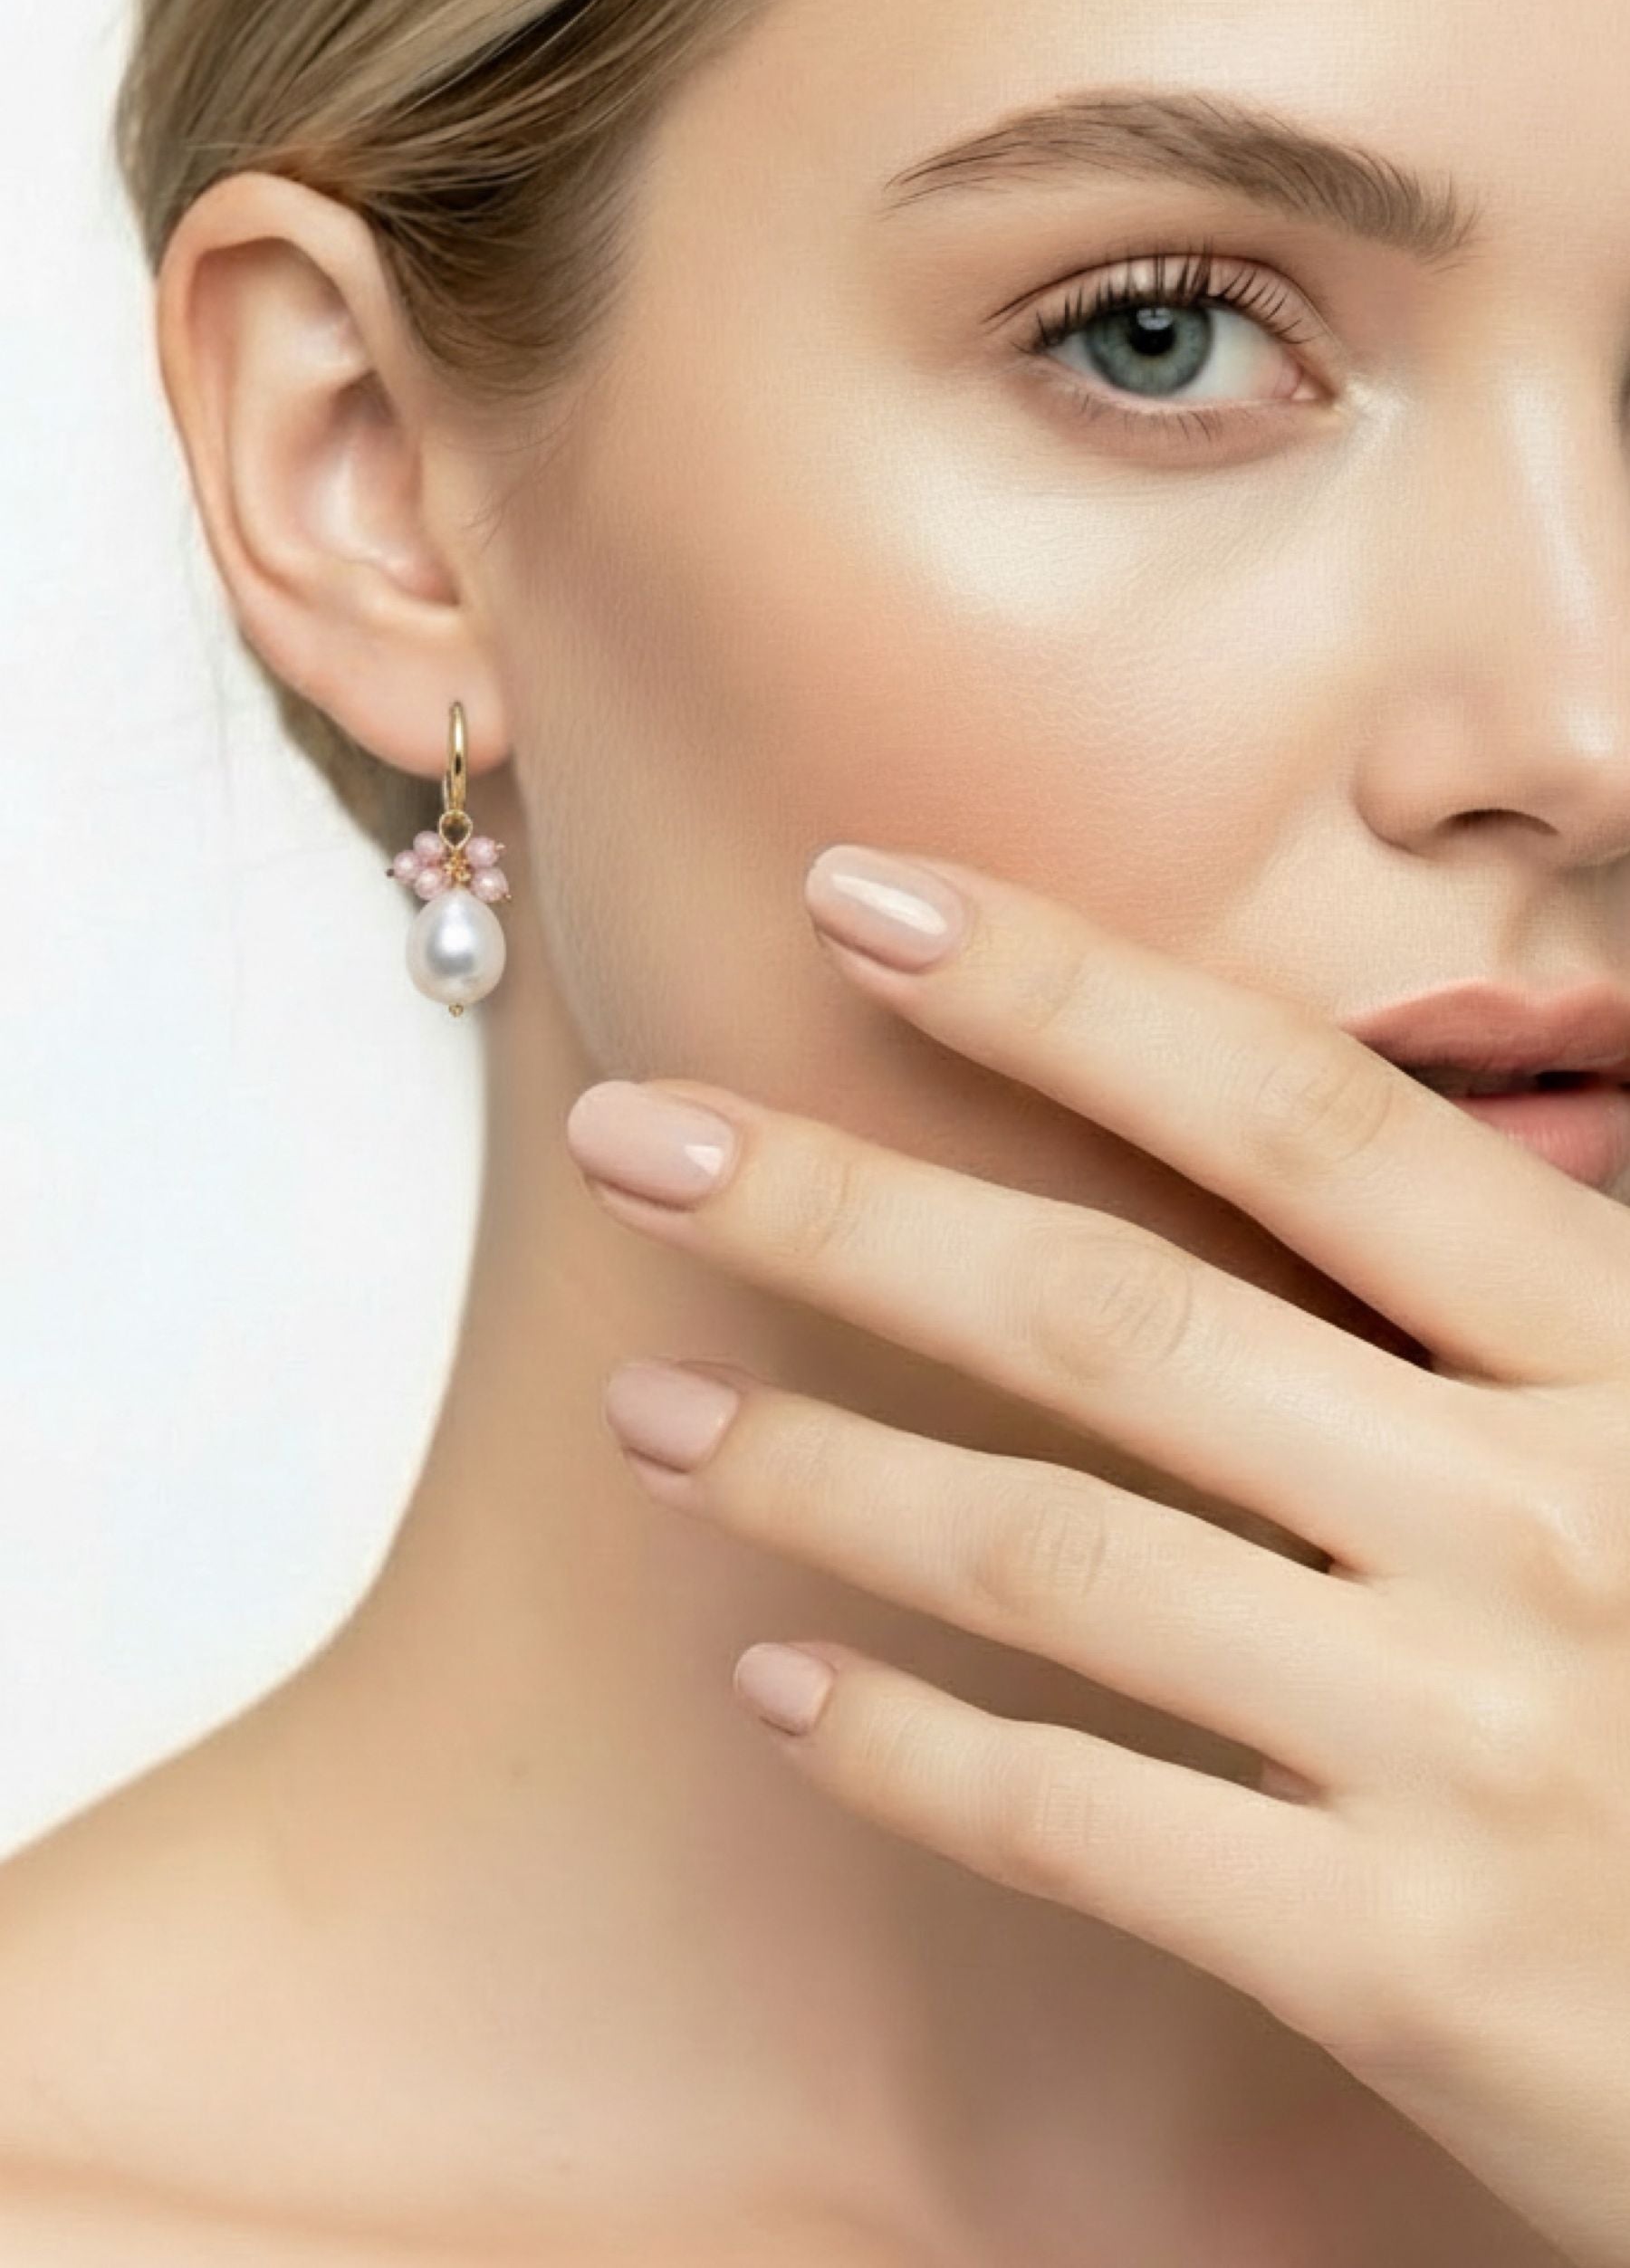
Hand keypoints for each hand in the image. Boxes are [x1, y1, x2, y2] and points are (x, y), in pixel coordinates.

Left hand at [563, 842, 1629, 2267]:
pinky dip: (907, 1748)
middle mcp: (1542, 1519)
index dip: (1066, 993)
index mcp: (1627, 1357)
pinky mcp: (1403, 1959)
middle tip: (633, 1139)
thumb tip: (1301, 1154)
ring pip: (1059, 1556)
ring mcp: (1467, 1742)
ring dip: (818, 1470)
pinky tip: (779, 1686)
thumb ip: (1520, 1299)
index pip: (1300, 1122)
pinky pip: (1082, 1819)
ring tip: (649, 1414)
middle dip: (844, 1208)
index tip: (860, 900)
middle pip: (1119, 1318)